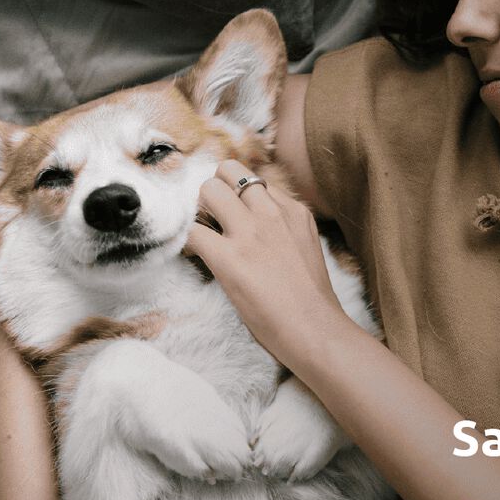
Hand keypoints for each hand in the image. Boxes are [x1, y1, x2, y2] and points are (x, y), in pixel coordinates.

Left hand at [185, 160, 353, 370]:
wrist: (314, 328)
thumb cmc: (312, 299)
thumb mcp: (306, 246)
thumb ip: (285, 227)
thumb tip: (258, 225)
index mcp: (293, 210)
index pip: (254, 180)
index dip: (238, 194)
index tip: (233, 213)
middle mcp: (271, 212)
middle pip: (228, 171)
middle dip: (215, 191)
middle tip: (212, 218)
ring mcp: (249, 232)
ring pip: (207, 190)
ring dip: (198, 209)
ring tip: (202, 232)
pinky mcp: (228, 257)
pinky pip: (191, 231)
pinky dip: (185, 241)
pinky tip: (192, 254)